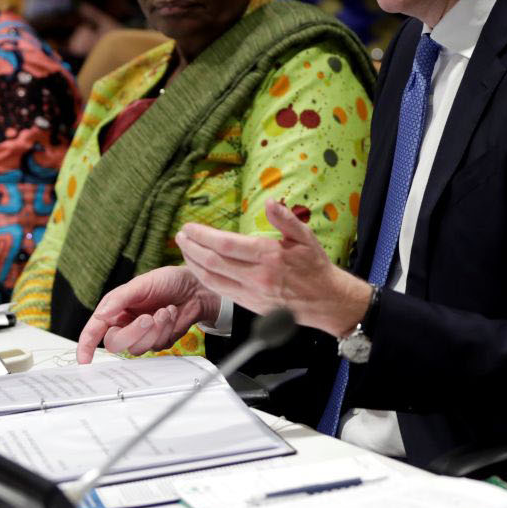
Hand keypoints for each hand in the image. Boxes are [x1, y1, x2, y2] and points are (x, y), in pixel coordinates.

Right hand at [76, 266, 220, 362]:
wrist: (195, 288)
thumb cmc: (166, 281)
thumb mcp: (140, 284)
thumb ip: (118, 299)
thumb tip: (100, 315)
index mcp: (114, 310)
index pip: (94, 331)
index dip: (86, 346)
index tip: (84, 361)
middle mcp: (125, 325)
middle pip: (116, 343)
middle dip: (132, 332)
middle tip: (147, 318)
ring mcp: (143, 335)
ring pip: (138, 348)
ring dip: (155, 329)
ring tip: (165, 310)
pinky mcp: (160, 341)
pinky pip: (158, 345)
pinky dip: (167, 328)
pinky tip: (173, 312)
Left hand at [174, 199, 371, 337]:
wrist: (326, 301)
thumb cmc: (315, 267)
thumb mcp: (305, 237)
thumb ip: (285, 219)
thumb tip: (270, 202)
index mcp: (269, 257)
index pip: (226, 245)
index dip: (203, 236)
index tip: (190, 227)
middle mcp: (257, 277)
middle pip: (213, 262)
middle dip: (191, 248)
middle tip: (181, 236)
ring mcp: (251, 293)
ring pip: (212, 280)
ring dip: (193, 264)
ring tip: (184, 249)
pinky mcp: (249, 305)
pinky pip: (220, 291)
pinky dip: (205, 279)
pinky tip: (198, 268)